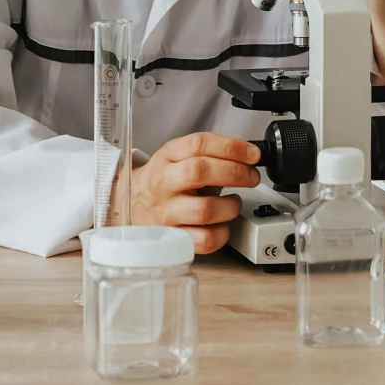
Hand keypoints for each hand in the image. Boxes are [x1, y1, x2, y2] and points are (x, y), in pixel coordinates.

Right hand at [121, 131, 261, 254]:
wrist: (130, 203)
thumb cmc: (165, 179)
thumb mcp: (178, 155)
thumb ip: (209, 153)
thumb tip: (249, 157)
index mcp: (168, 157)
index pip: (199, 144)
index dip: (232, 147)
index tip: (253, 154)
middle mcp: (164, 183)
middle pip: (200, 172)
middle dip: (235, 172)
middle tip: (251, 177)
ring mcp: (167, 213)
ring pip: (205, 209)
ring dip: (231, 205)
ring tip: (234, 202)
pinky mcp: (173, 238)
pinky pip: (204, 240)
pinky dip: (222, 233)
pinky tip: (223, 225)